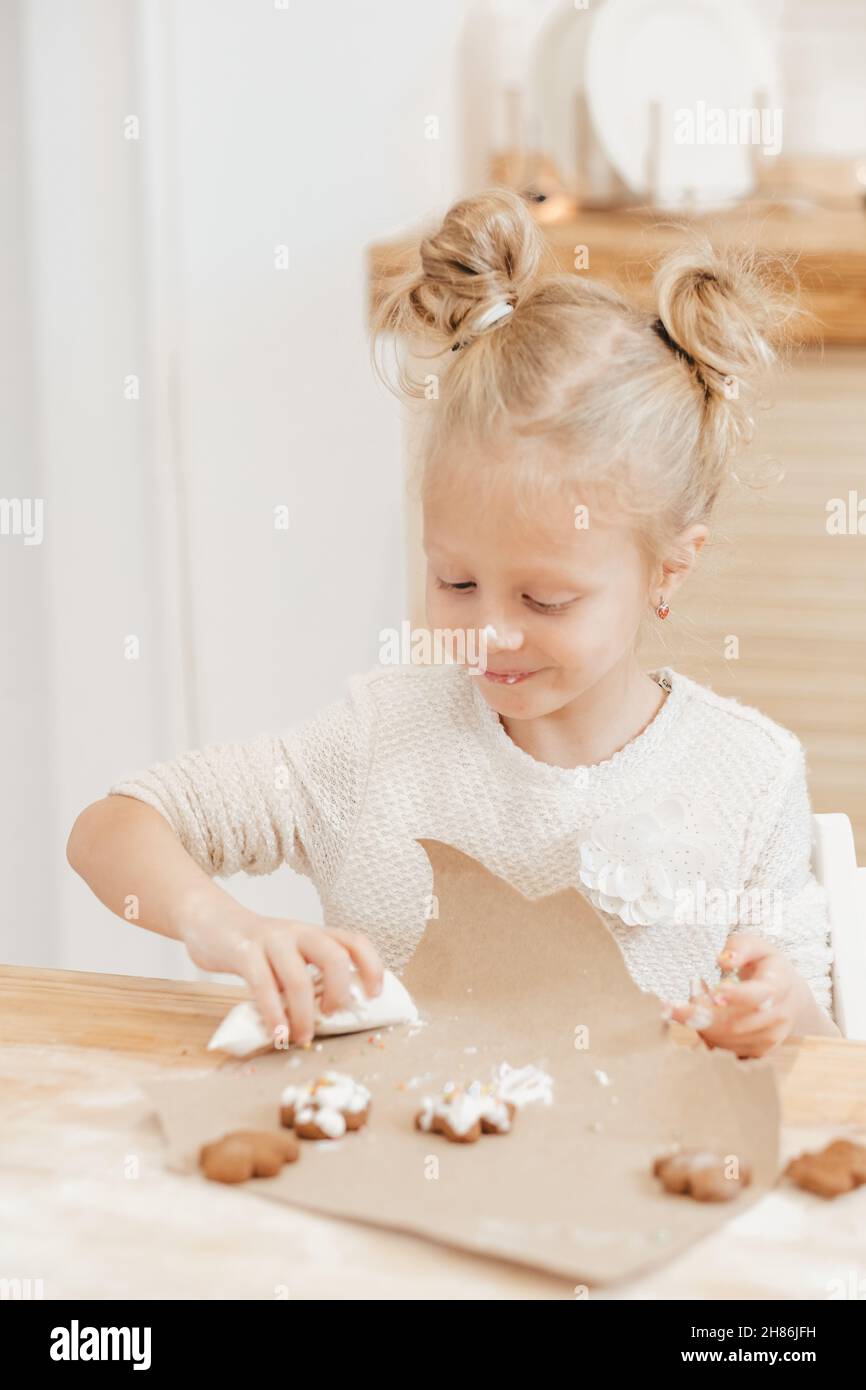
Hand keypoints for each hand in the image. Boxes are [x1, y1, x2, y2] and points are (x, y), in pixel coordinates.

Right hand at [179, 901, 383, 1045]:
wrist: (212, 922)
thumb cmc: (256, 949)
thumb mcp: (289, 956)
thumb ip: (308, 977)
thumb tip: (329, 1018)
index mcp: (314, 934)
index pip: (355, 942)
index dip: (372, 967)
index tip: (374, 996)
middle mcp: (298, 932)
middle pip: (334, 956)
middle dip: (339, 992)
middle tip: (331, 1015)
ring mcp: (270, 940)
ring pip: (298, 977)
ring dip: (304, 1015)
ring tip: (302, 1038)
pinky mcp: (243, 951)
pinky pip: (263, 986)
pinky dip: (274, 1015)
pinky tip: (277, 1034)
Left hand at [664, 932, 805, 1057]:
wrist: (790, 995)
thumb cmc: (766, 965)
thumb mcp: (756, 946)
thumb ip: (740, 947)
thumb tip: (723, 959)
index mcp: (779, 985)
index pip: (760, 995)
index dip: (737, 996)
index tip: (714, 993)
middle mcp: (778, 1016)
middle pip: (736, 1023)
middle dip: (700, 1013)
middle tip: (675, 1001)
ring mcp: (769, 1037)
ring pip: (726, 1038)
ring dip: (700, 1023)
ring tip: (694, 997)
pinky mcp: (758, 1051)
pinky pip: (724, 1049)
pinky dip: (705, 1034)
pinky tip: (701, 1014)